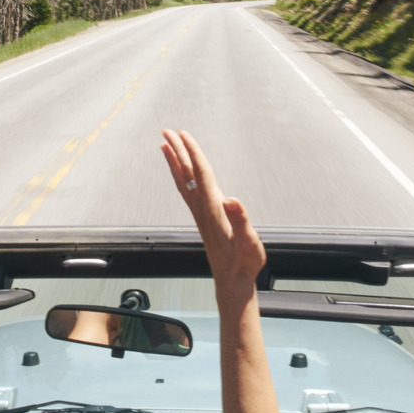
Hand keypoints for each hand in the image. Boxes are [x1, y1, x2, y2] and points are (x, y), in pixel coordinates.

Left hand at [161, 129, 265, 287]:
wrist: (232, 282)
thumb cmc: (244, 263)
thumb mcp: (248, 243)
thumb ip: (240, 222)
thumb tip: (232, 201)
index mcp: (213, 210)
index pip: (201, 174)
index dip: (193, 152)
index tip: (184, 134)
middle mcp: (202, 209)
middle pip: (187, 174)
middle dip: (177, 151)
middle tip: (167, 130)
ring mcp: (201, 214)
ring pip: (183, 182)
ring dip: (175, 162)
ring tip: (165, 145)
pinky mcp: (203, 219)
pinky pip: (187, 191)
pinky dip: (181, 177)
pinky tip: (180, 172)